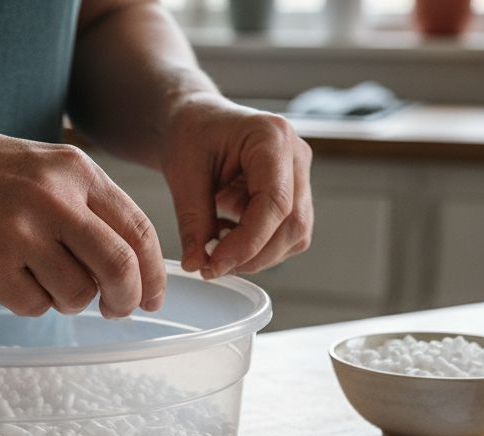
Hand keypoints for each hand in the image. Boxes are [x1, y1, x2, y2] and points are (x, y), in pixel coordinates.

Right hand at [0, 122, 164, 317]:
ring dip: (70, 300)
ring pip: (76, 294)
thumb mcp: (46, 167)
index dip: (154, 273)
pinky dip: (31, 303)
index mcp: (76, 170)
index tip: (153, 296)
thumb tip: (135, 267)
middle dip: (126, 299)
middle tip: (118, 309)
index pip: (137, 231)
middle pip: (118, 269)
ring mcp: (19, 233)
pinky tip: (11, 277)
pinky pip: (33, 306)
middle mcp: (52, 199)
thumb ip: (90, 207)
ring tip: (44, 278)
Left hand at [161, 96, 313, 278]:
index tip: (215, 264)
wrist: (196, 121)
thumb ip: (193, 220)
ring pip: (294, 235)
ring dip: (256, 255)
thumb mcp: (183, 173)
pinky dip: (257, 247)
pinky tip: (228, 236)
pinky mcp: (295, 196)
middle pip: (293, 224)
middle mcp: (296, 156)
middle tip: (211, 266)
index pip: (275, 203)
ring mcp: (300, 176)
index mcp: (272, 137)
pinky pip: (286, 235)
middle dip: (253, 255)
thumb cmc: (191, 133)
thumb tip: (197, 264)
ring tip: (215, 247)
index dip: (248, 242)